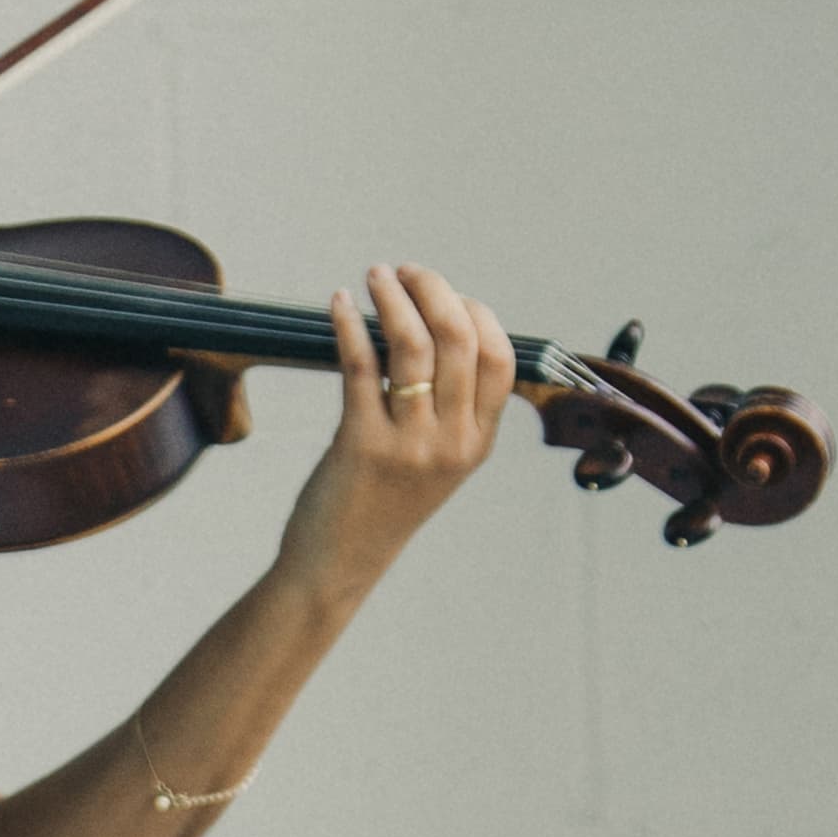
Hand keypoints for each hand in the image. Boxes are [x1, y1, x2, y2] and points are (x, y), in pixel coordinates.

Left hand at [273, 258, 514, 613]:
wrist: (338, 565)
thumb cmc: (381, 504)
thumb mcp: (435, 462)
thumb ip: (448, 408)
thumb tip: (435, 328)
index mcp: (478, 443)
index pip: (499, 358)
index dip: (474, 312)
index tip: (442, 295)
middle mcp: (452, 442)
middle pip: (460, 338)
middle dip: (433, 289)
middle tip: (404, 272)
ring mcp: (410, 444)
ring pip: (413, 345)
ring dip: (393, 297)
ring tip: (374, 275)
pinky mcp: (362, 444)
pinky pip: (360, 366)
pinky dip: (349, 324)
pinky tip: (340, 303)